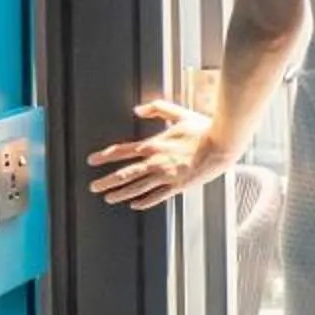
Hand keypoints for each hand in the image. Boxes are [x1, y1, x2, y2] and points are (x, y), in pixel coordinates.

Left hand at [88, 97, 233, 210]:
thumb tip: (137, 110)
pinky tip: (135, 204)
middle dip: (106, 182)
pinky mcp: (178, 187)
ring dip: (120, 194)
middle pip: (125, 174)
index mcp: (154, 145)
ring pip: (137, 188)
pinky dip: (144, 202)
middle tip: (94, 187)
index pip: (122, 151)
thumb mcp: (178, 114)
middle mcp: (156, 163)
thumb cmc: (203, 129)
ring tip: (108, 198)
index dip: (105, 156)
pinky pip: (157, 197)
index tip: (92, 161)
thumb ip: (156, 109)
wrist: (222, 144)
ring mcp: (167, 177)